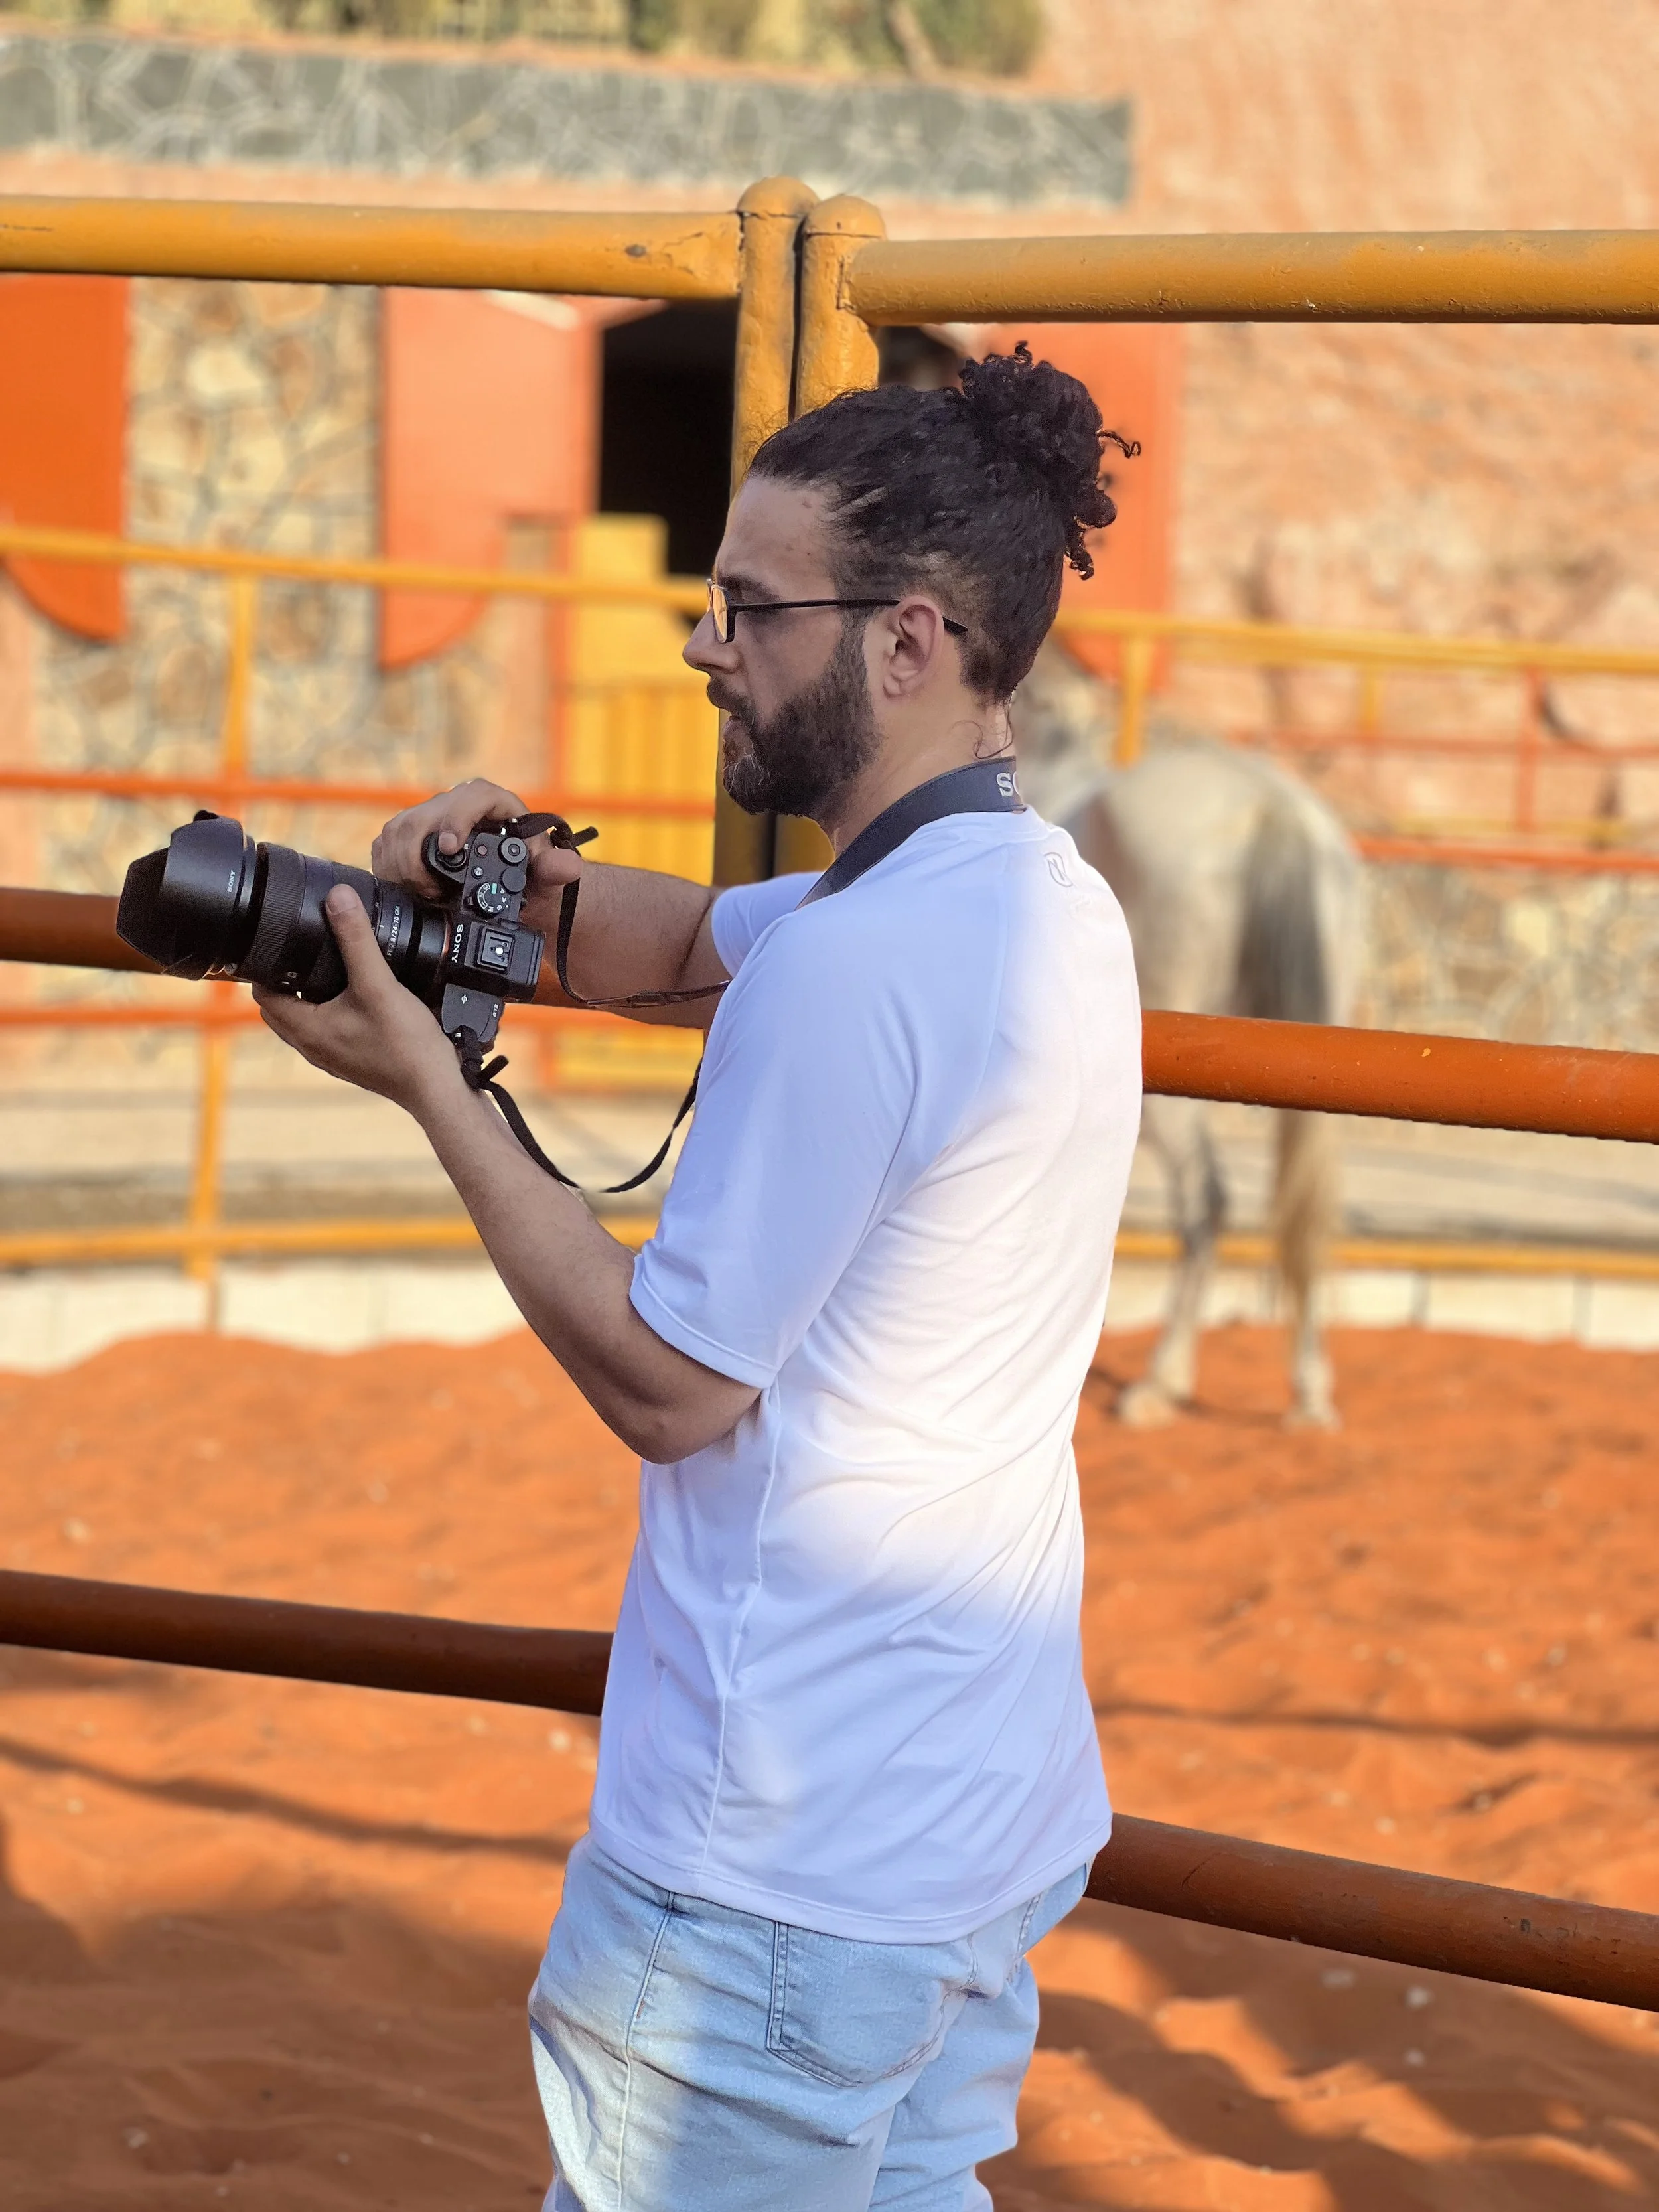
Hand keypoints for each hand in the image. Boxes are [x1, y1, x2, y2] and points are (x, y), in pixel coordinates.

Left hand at [252, 885, 462, 1115]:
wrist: (436, 1088)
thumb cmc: (406, 1044)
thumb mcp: (379, 983)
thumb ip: (356, 939)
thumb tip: (338, 897)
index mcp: (307, 1030)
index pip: (263, 994)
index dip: (264, 967)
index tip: (278, 942)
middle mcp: (312, 1047)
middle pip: (279, 1008)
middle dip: (284, 980)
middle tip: (301, 952)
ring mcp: (331, 1058)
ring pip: (302, 1021)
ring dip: (306, 997)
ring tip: (327, 970)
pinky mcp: (351, 1061)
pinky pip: (326, 1032)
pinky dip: (329, 1013)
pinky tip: (355, 999)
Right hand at [370, 777, 581, 908]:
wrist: (512, 887)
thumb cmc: (531, 875)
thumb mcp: (547, 875)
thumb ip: (556, 870)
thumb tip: (567, 867)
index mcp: (492, 803)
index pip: (471, 797)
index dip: (455, 819)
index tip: (450, 847)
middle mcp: (457, 804)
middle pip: (423, 816)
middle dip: (419, 856)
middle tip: (430, 890)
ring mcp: (430, 817)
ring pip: (399, 829)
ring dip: (400, 864)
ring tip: (421, 892)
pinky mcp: (410, 833)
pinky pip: (386, 841)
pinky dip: (388, 865)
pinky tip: (402, 885)